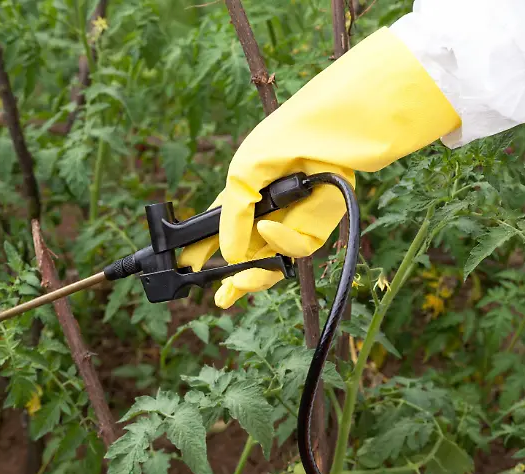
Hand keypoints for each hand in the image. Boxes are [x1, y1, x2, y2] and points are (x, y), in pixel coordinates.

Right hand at [178, 27, 461, 307]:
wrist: (333, 126)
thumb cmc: (284, 138)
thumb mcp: (243, 174)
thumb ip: (232, 218)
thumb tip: (227, 256)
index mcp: (246, 192)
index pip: (222, 228)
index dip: (206, 251)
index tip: (191, 271)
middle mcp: (270, 208)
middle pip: (250, 253)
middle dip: (236, 278)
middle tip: (221, 296)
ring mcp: (294, 218)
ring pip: (274, 258)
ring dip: (257, 271)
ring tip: (240, 280)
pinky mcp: (319, 222)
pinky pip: (298, 246)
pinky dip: (283, 240)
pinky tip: (272, 227)